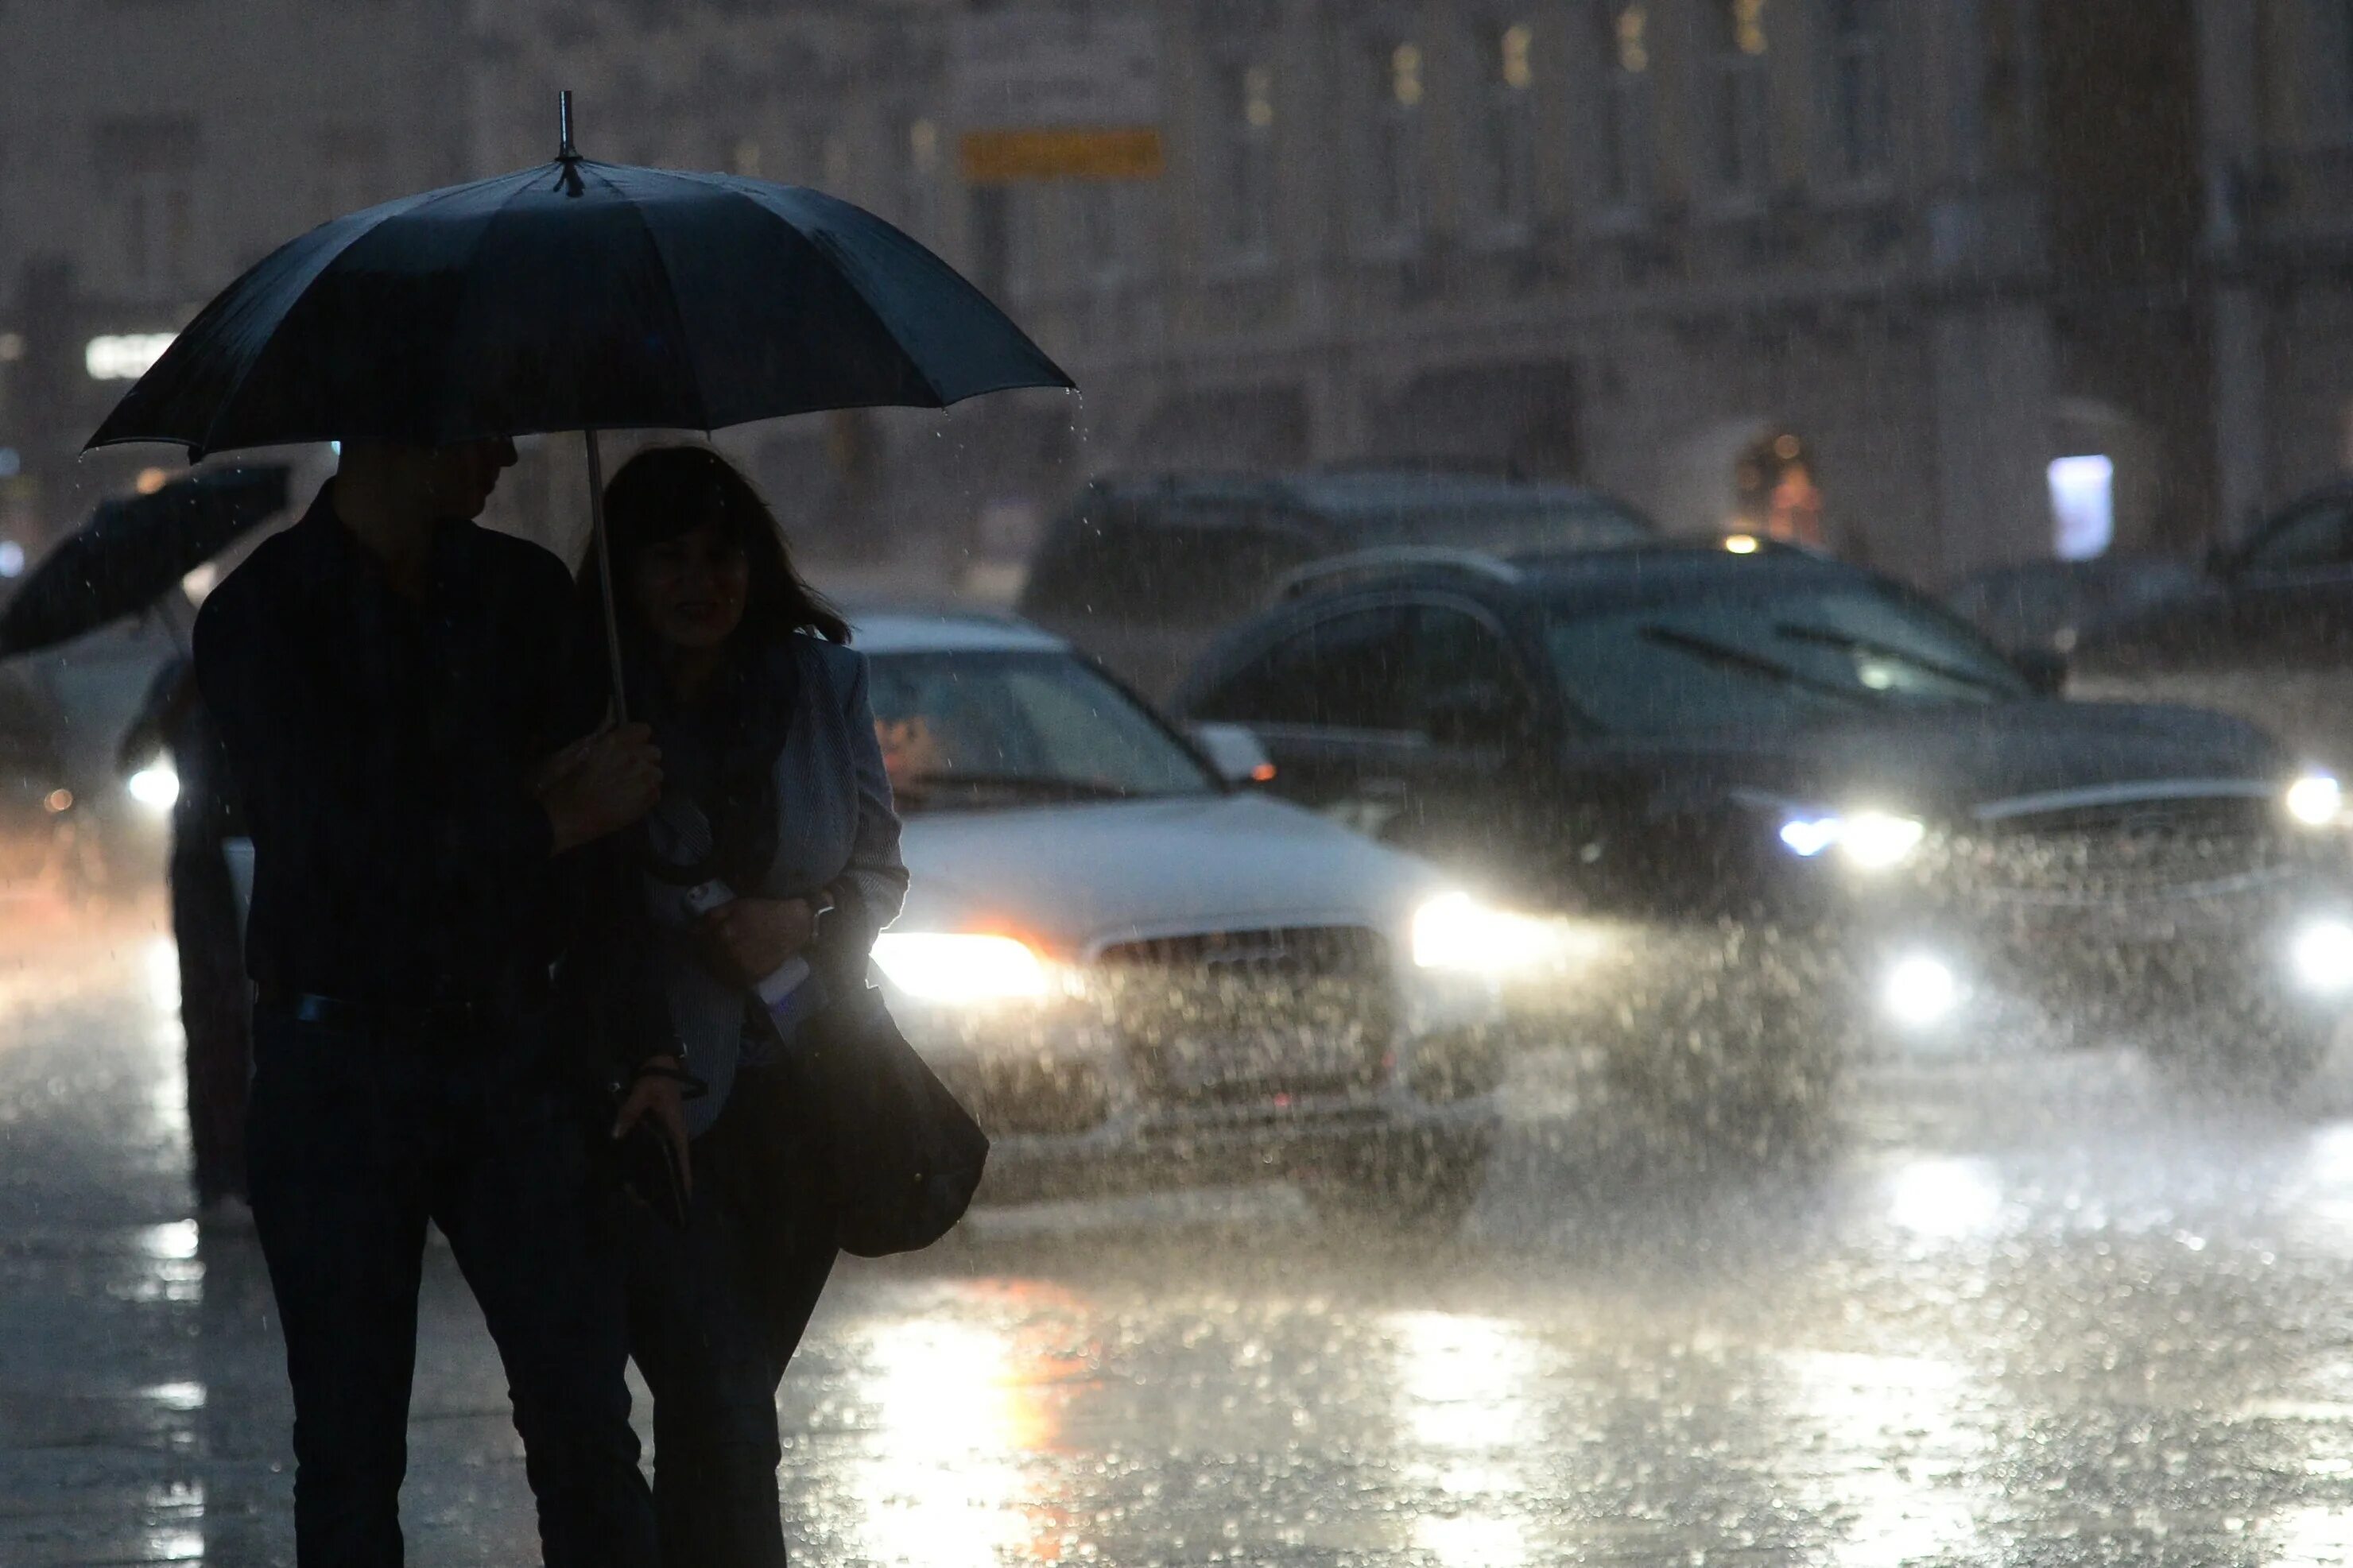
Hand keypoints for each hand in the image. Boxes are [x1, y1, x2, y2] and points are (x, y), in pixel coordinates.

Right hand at [540, 723, 661, 851]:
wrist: (565, 819)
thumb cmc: (563, 786)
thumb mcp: (574, 753)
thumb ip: (598, 740)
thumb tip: (612, 727)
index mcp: (615, 743)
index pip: (643, 730)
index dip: (636, 739)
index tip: (629, 747)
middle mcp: (633, 758)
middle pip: (655, 752)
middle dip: (643, 759)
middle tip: (627, 771)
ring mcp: (643, 780)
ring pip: (657, 773)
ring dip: (645, 778)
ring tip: (628, 788)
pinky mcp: (646, 801)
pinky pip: (656, 793)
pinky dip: (646, 796)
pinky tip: (629, 802)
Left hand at [611, 1054, 691, 1194]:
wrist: (659, 1064)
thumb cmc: (656, 1079)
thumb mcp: (642, 1093)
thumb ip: (629, 1112)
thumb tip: (616, 1135)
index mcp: (676, 1130)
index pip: (683, 1160)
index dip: (683, 1180)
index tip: (682, 1199)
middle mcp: (674, 1136)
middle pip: (673, 1166)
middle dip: (663, 1185)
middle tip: (645, 1202)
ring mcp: (667, 1134)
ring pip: (664, 1161)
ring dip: (654, 1176)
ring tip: (637, 1194)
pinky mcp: (659, 1131)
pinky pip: (655, 1153)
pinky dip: (647, 1165)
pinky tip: (633, 1173)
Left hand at [698, 896, 815, 982]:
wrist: (792, 926)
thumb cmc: (763, 912)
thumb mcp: (735, 906)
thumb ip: (711, 917)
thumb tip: (691, 931)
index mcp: (723, 934)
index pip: (697, 943)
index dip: (695, 941)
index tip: (696, 940)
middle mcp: (729, 954)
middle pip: (705, 959)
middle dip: (703, 954)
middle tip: (707, 950)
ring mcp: (740, 969)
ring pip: (716, 972)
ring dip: (713, 967)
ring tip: (719, 959)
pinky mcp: (750, 979)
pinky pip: (730, 982)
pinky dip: (726, 977)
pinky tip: (729, 969)